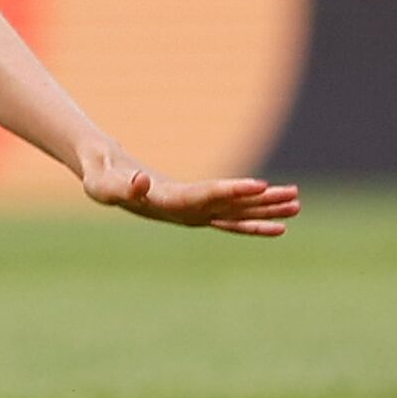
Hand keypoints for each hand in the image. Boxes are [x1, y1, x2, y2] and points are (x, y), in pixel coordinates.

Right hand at [82, 148, 299, 235]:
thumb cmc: (99, 175)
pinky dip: (254, 220)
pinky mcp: (196, 211)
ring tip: (297, 202)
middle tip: (293, 197)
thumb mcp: (99, 179)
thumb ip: (116, 184)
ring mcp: (191, 215)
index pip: (202, 198)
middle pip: (227, 209)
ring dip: (266, 209)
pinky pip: (230, 218)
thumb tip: (141, 183)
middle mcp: (183, 215)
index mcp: (162, 204)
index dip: (231, 192)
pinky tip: (280, 222)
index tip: (260, 185)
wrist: (104, 179)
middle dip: (260, 204)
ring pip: (234, 214)